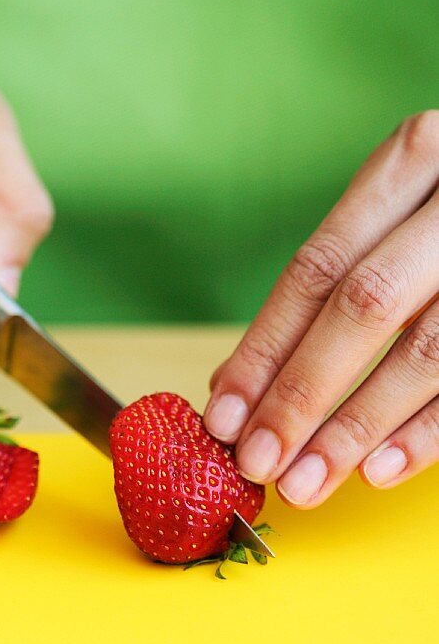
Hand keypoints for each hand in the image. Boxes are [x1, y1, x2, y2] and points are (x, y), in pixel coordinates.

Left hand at [204, 112, 438, 504]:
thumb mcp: (394, 216)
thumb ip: (326, 286)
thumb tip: (236, 383)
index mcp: (413, 162)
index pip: (317, 270)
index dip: (264, 348)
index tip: (224, 415)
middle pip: (362, 309)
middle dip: (301, 395)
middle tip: (258, 460)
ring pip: (424, 353)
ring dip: (357, 428)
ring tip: (307, 481)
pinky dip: (426, 434)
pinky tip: (379, 470)